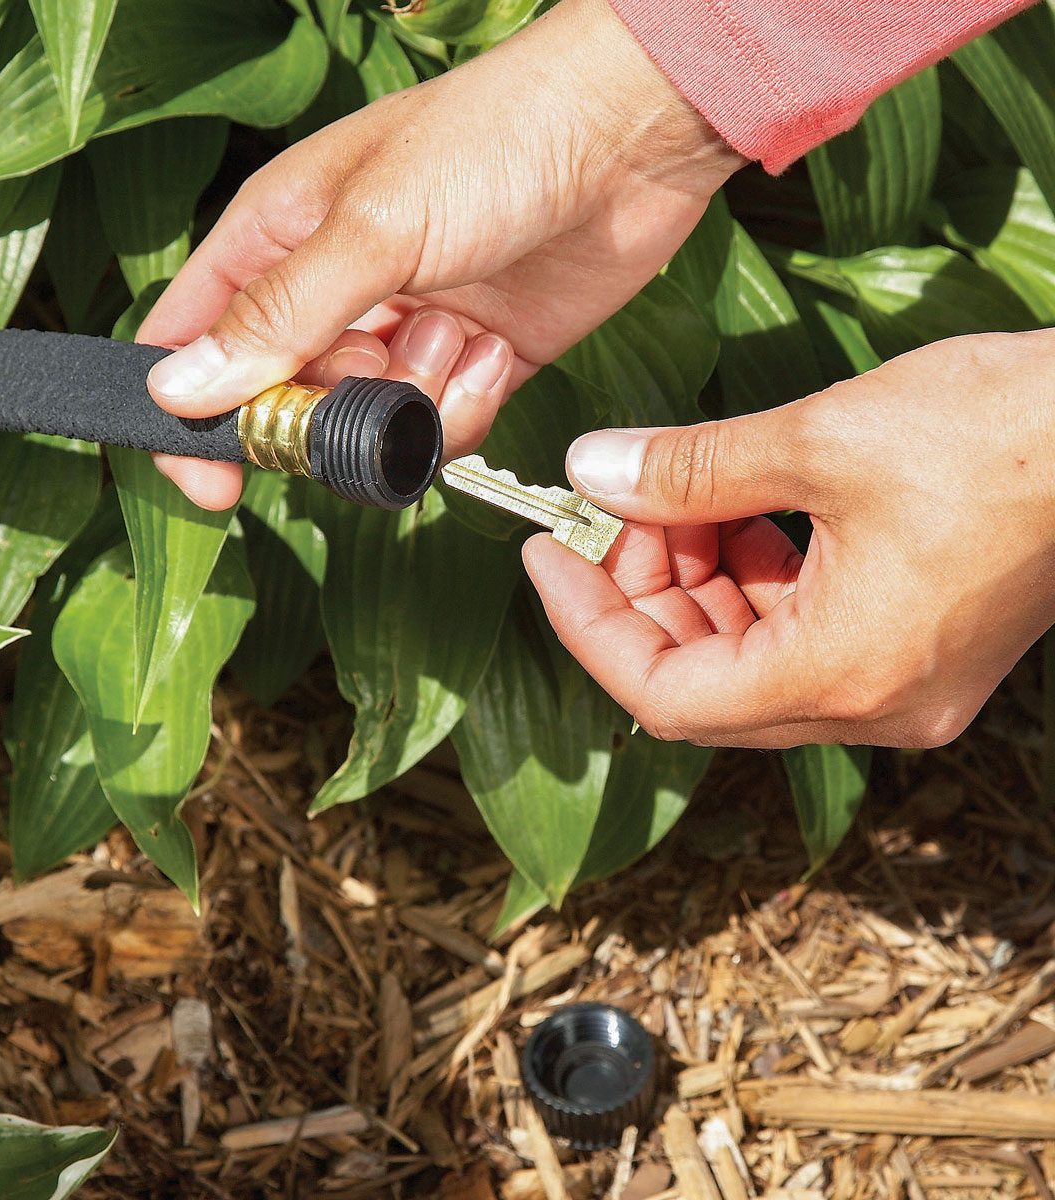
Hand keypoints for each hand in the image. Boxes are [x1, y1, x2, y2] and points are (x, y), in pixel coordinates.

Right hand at [138, 0, 739, 507]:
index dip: (189, 415)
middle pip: (285, 401)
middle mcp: (333, 291)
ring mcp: (404, 330)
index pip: (195, 340)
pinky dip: (467, 404)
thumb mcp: (370, 227)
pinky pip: (442, 427)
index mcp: (278, 237)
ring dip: (413, 400)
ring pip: (369, 425)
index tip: (212, 480)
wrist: (630, 138)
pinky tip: (495, 348)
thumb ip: (276, 316)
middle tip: (373, 364)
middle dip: (329, 410)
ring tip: (456, 331)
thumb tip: (177, 391)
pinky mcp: (471, 360)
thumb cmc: (492, 139)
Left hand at [524, 331, 1054, 747]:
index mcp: (842, 673)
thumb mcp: (820, 440)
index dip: (588, 625)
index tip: (549, 556)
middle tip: (615, 509)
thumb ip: (689, 471)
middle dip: (642, 591)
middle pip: (701, 680)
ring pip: (746, 658)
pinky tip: (741, 513)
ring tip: (678, 500)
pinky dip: (752, 581)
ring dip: (695, 581)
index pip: (663, 693)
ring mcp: (898, 686)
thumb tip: (592, 472)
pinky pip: (798, 638)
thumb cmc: (1004, 431)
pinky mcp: (915, 650)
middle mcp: (870, 704)